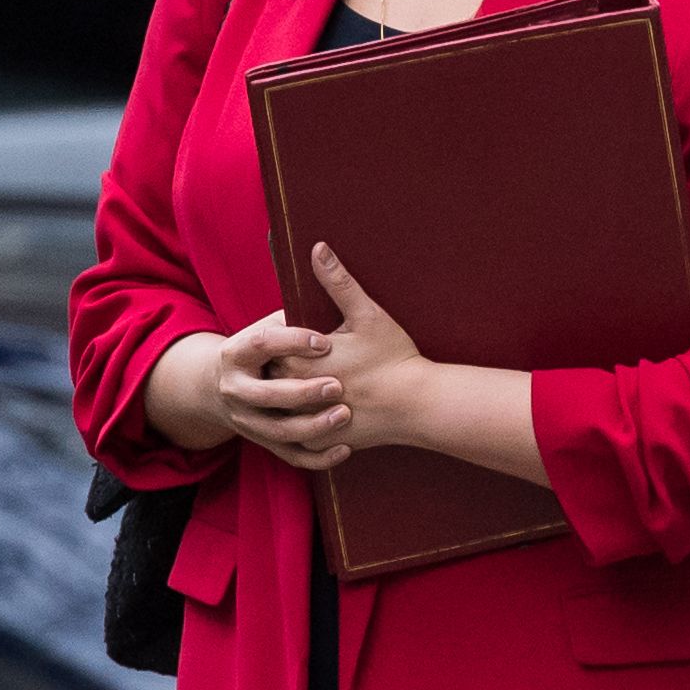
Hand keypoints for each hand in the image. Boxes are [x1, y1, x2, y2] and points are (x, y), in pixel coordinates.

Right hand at [209, 310, 353, 471]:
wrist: (219, 387)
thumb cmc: (259, 350)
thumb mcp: (265, 327)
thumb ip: (289, 317)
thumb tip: (322, 278)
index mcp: (234, 354)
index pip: (262, 344)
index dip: (293, 341)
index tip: (325, 341)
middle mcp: (234, 390)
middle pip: (267, 395)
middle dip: (303, 392)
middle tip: (337, 385)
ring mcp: (247, 420)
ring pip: (279, 431)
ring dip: (313, 426)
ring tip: (344, 414)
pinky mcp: (263, 443)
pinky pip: (291, 456)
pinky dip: (318, 457)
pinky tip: (345, 449)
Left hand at [270, 244, 427, 451]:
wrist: (419, 404)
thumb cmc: (394, 357)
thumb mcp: (366, 314)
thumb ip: (337, 282)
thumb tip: (317, 248)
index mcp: (301, 361)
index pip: (269, 350)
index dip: (279, 342)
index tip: (287, 338)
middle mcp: (299, 394)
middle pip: (272, 380)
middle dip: (280, 370)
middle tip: (293, 360)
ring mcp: (310, 421)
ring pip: (282, 411)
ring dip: (287, 400)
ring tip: (302, 387)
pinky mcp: (324, 441)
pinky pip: (300, 438)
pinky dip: (302, 428)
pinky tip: (311, 416)